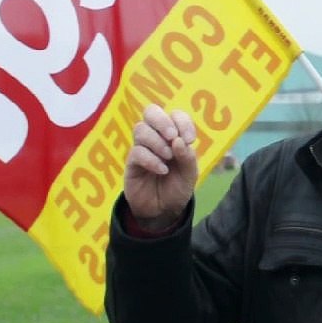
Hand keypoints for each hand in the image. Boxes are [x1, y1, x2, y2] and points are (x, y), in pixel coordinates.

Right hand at [123, 104, 197, 230]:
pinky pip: (136, 152)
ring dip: (157, 142)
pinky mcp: (132, 163)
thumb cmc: (177, 187)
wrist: (164, 210)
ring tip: (168, 158)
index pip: (175, 115)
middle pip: (151, 111)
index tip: (190, 139)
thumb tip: (178, 140)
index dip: (182, 121)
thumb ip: (188, 157)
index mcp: (174, 135)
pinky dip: (151, 159)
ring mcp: (142, 148)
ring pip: (141, 129)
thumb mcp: (190, 174)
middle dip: (162, 121)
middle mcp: (157, 137)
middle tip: (172, 136)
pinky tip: (161, 170)